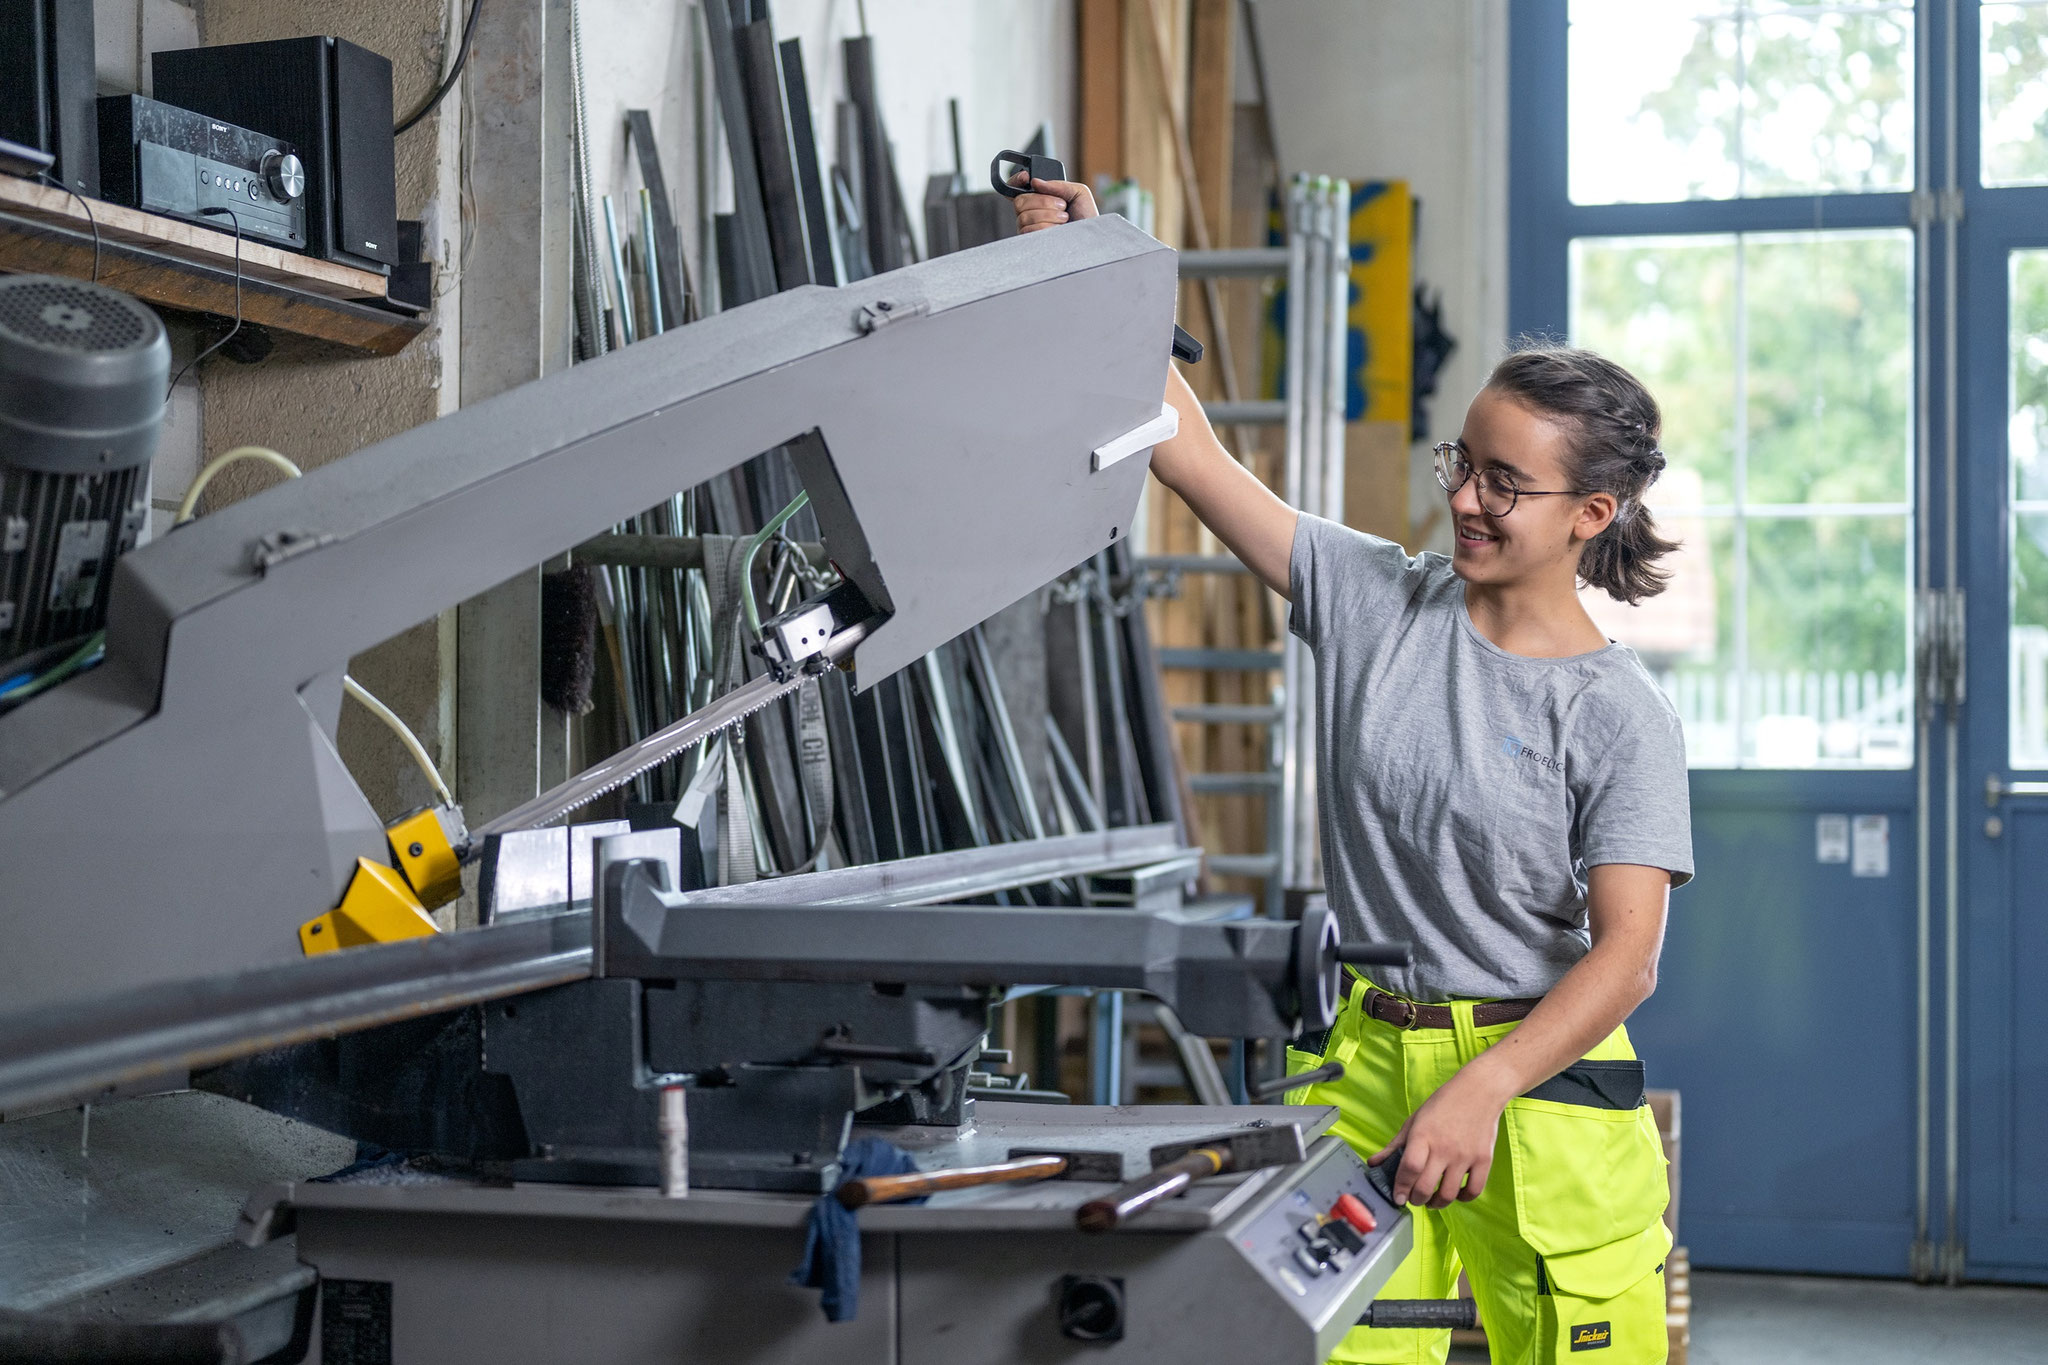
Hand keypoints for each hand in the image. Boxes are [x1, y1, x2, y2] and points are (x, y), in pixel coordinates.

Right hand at [1011, 175, 1096, 232]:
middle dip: (1043, 201)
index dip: (1016, 180)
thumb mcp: (1078, 192)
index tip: (1026, 177)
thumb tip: (1036, 182)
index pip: (1015, 187)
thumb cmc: (1086, 217)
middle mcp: (1030, 212)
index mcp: (1039, 197)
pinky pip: (1029, 230)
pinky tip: (1058, 229)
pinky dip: (1048, 227)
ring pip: (1024, 216)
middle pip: (1020, 201)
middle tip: (1062, 205)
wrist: (1091, 238)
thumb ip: (1058, 184)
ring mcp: (1029, 228)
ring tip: (1064, 219)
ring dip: (1049, 215)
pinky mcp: (1031, 242)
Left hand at [1370, 1069, 1510, 1208]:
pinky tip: (1455, 1193)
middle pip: (1425, 1186)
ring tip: (1431, 1200)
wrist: (1479, 1091)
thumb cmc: (1443, 1105)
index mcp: (1423, 1135)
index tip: (1397, 1197)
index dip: (1400, 1187)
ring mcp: (1465, 1155)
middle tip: (1413, 1199)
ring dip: (1436, 1204)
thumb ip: (1394, 1146)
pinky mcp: (1484, 1160)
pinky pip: (1474, 1191)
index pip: (1409, 1168)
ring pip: (1448, 1194)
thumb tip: (1374, 1164)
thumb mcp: (1414, 1121)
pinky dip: (1463, 1198)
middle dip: (1415, 1199)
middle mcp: (1444, 1148)